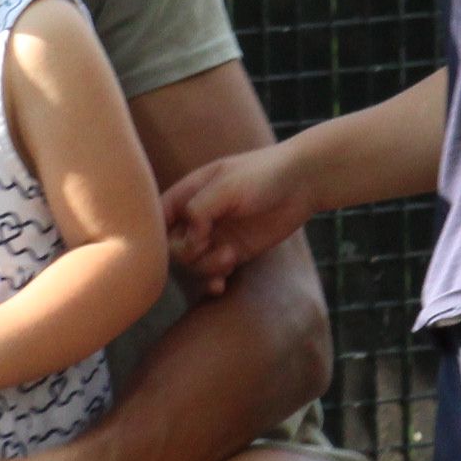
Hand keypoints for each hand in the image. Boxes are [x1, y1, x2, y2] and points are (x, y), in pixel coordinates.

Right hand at [160, 145, 312, 297]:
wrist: (303, 182)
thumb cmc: (263, 174)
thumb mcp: (227, 186)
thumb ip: (199, 208)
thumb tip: (188, 237)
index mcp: (189, 193)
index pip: (157, 218)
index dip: (160, 234)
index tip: (183, 235)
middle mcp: (198, 216)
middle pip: (172, 246)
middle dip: (188, 252)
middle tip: (209, 244)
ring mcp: (216, 235)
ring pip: (193, 263)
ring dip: (206, 266)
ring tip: (230, 256)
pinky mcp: (235, 251)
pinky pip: (214, 272)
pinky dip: (213, 281)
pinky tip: (221, 286)